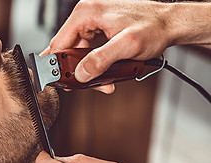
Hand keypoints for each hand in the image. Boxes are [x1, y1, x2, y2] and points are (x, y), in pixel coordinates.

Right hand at [42, 0, 176, 89]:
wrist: (170, 24)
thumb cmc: (153, 27)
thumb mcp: (127, 46)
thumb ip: (101, 59)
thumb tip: (81, 73)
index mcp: (86, 13)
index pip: (59, 42)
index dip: (56, 64)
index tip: (57, 80)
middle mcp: (87, 15)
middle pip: (67, 49)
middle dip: (74, 70)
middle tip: (81, 85)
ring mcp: (93, 22)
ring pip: (78, 52)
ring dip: (87, 70)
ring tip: (100, 81)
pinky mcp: (100, 29)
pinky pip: (89, 50)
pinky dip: (95, 64)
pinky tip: (103, 73)